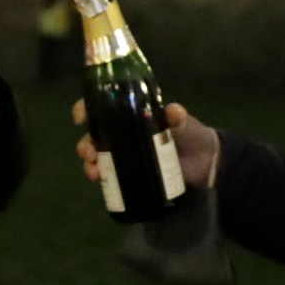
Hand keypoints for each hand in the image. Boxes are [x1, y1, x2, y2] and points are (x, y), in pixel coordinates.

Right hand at [73, 100, 220, 188]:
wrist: (203, 162)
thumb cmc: (190, 133)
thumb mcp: (183, 122)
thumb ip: (177, 117)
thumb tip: (174, 112)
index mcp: (130, 113)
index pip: (102, 106)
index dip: (86, 108)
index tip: (80, 116)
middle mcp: (121, 132)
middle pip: (94, 134)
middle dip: (85, 142)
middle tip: (89, 151)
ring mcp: (124, 153)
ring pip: (96, 155)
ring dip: (88, 161)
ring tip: (93, 169)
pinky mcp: (129, 172)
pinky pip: (108, 173)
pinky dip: (98, 176)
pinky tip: (98, 179)